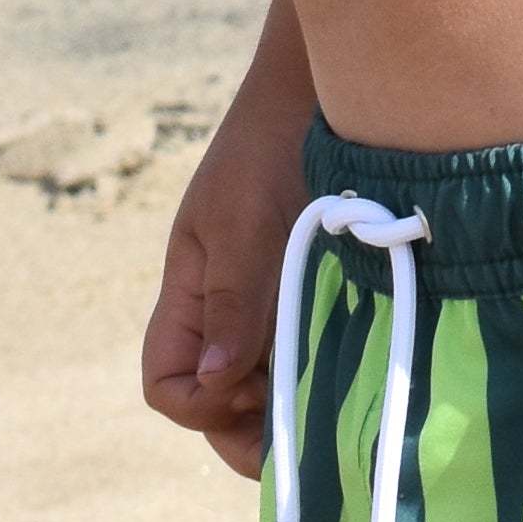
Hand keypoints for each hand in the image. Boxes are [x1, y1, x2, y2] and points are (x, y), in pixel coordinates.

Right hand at [141, 12, 315, 479]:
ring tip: (336, 395)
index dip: (200, 406)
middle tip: (304, 421)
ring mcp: (269, 307)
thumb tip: (213, 384)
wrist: (325, 94)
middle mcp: (224, 311)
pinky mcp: (315, 296)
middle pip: (215, 401)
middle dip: (250, 427)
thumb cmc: (271, 147)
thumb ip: (230, 301)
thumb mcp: (242, 222)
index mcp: (188, 294)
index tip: (251, 387)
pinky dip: (324, 374)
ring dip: (293, 401)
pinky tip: (356, 366)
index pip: (166, 383)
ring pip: (265, 388)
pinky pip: (308, 357)